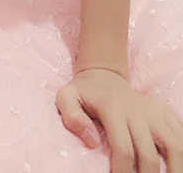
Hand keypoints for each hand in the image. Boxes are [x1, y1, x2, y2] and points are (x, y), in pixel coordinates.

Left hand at [56, 68, 182, 171]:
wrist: (103, 75)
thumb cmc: (84, 93)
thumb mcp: (66, 98)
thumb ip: (73, 118)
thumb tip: (92, 142)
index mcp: (113, 107)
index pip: (123, 148)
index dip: (122, 172)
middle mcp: (137, 109)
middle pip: (149, 154)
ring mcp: (154, 110)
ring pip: (175, 145)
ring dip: (174, 168)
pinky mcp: (164, 111)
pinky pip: (180, 134)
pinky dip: (182, 153)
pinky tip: (175, 166)